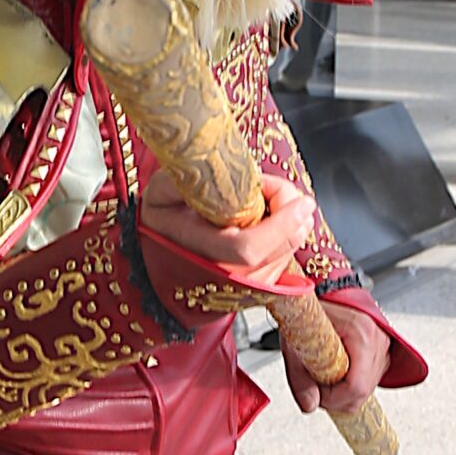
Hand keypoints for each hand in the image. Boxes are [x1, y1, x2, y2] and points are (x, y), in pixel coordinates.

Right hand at [139, 167, 317, 302]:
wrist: (155, 250)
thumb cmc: (160, 217)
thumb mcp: (163, 189)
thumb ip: (186, 178)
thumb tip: (212, 165)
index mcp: (193, 248)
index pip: (247, 247)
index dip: (280, 225)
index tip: (301, 201)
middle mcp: (215, 275)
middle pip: (274, 253)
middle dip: (293, 219)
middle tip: (290, 193)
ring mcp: (235, 287)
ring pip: (283, 260)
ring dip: (293, 228)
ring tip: (279, 201)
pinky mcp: (251, 289)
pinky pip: (282, 266)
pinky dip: (288, 241)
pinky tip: (277, 221)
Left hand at [285, 297, 392, 414]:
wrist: (320, 293)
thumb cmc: (308, 311)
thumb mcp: (295, 344)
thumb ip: (300, 379)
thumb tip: (309, 406)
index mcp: (361, 332)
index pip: (356, 386)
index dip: (333, 399)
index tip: (314, 393)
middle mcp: (379, 338)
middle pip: (363, 392)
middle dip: (336, 398)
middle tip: (315, 383)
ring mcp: (384, 345)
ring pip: (367, 390)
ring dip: (343, 391)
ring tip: (323, 373)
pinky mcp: (382, 351)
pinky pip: (370, 381)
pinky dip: (351, 384)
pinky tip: (336, 369)